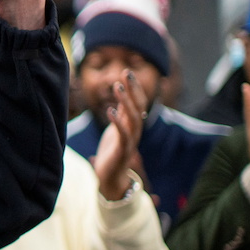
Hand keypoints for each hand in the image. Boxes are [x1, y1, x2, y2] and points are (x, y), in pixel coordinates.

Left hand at [93, 70, 147, 199]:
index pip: (138, 102)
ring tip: (117, 87)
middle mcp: (135, 130)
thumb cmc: (113, 151)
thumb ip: (121, 112)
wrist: (110, 177)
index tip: (127, 72)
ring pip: (132, 118)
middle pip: (138, 106)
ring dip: (125, 101)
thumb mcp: (116, 127)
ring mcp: (130, 140)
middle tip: (126, 73)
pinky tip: (110, 110)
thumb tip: (122, 94)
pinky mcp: (122, 150)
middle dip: (133, 89)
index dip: (134, 88)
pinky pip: (122, 134)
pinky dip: (117, 122)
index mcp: (133, 124)